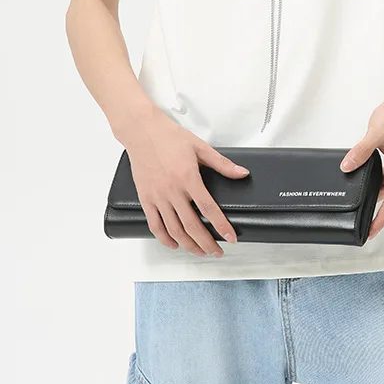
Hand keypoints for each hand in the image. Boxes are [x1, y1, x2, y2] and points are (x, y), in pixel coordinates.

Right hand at [124, 109, 249, 255]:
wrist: (142, 131)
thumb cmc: (169, 137)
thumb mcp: (200, 147)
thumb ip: (222, 164)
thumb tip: (242, 173)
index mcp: (188, 178)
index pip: (209, 209)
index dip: (221, 226)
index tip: (231, 237)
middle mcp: (172, 191)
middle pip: (192, 226)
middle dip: (207, 243)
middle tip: (217, 251)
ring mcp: (157, 197)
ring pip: (174, 230)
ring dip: (188, 245)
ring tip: (200, 251)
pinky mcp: (145, 198)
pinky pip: (154, 225)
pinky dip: (164, 239)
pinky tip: (174, 244)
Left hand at [339, 90, 383, 239]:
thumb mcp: (375, 134)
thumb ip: (361, 152)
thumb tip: (347, 166)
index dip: (381, 218)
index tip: (371, 231)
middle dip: (376, 210)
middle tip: (361, 222)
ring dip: (375, 196)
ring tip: (361, 206)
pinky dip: (377, 184)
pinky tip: (365, 183)